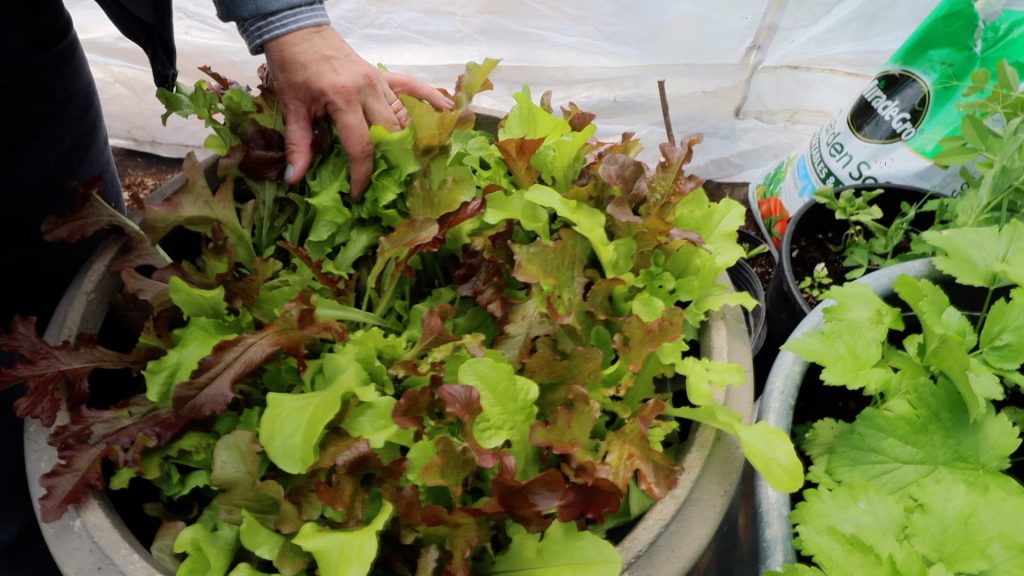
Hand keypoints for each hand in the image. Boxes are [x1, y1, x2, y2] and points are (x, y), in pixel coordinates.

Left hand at [263, 26, 451, 195]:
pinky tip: (446, 109)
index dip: (362, 173)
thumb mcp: (291, 107)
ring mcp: (378, 81)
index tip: (358, 192)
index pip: (362, 145)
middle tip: (376, 179)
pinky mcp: (381, 75)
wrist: (297, 30)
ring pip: (400, 117)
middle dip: (385, 159)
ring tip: (398, 162)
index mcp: (343, 98)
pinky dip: (430, 97)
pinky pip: (412, 86)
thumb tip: (294, 177)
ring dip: (401, 140)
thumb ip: (298, 143)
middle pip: (388, 133)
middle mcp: (367, 90)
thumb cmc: (292, 66)